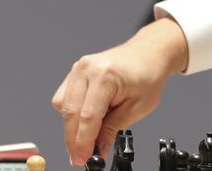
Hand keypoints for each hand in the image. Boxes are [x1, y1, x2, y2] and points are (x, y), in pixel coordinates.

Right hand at [52, 18, 188, 165]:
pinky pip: (64, 98)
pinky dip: (72, 111)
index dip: (83, 142)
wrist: (149, 53)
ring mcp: (79, 68)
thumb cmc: (148, 74)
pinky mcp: (75, 71)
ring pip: (63, 107)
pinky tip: (89, 115)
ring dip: (73, 125)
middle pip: (70, 113)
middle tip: (80, 157)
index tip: (83, 159)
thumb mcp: (138, 107)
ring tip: (93, 130)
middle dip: (73, 139)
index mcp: (105, 76)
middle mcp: (87, 69)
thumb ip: (113, 129)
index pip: (88, 117)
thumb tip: (98, 149)